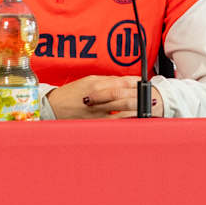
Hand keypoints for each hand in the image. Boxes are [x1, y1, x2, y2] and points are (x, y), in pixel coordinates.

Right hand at [47, 75, 164, 118]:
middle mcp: (97, 98)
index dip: (137, 83)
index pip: (121, 82)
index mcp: (96, 85)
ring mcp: (95, 112)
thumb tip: (127, 81)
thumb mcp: (88, 81)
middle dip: (140, 97)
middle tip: (152, 97)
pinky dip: (125, 121)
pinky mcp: (93, 123)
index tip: (146, 83)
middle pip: (123, 96)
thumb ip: (108, 81)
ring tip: (148, 108)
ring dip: (136, 109)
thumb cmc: (71, 93)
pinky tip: (133, 120)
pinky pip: (113, 123)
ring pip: (120, 111)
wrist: (52, 107)